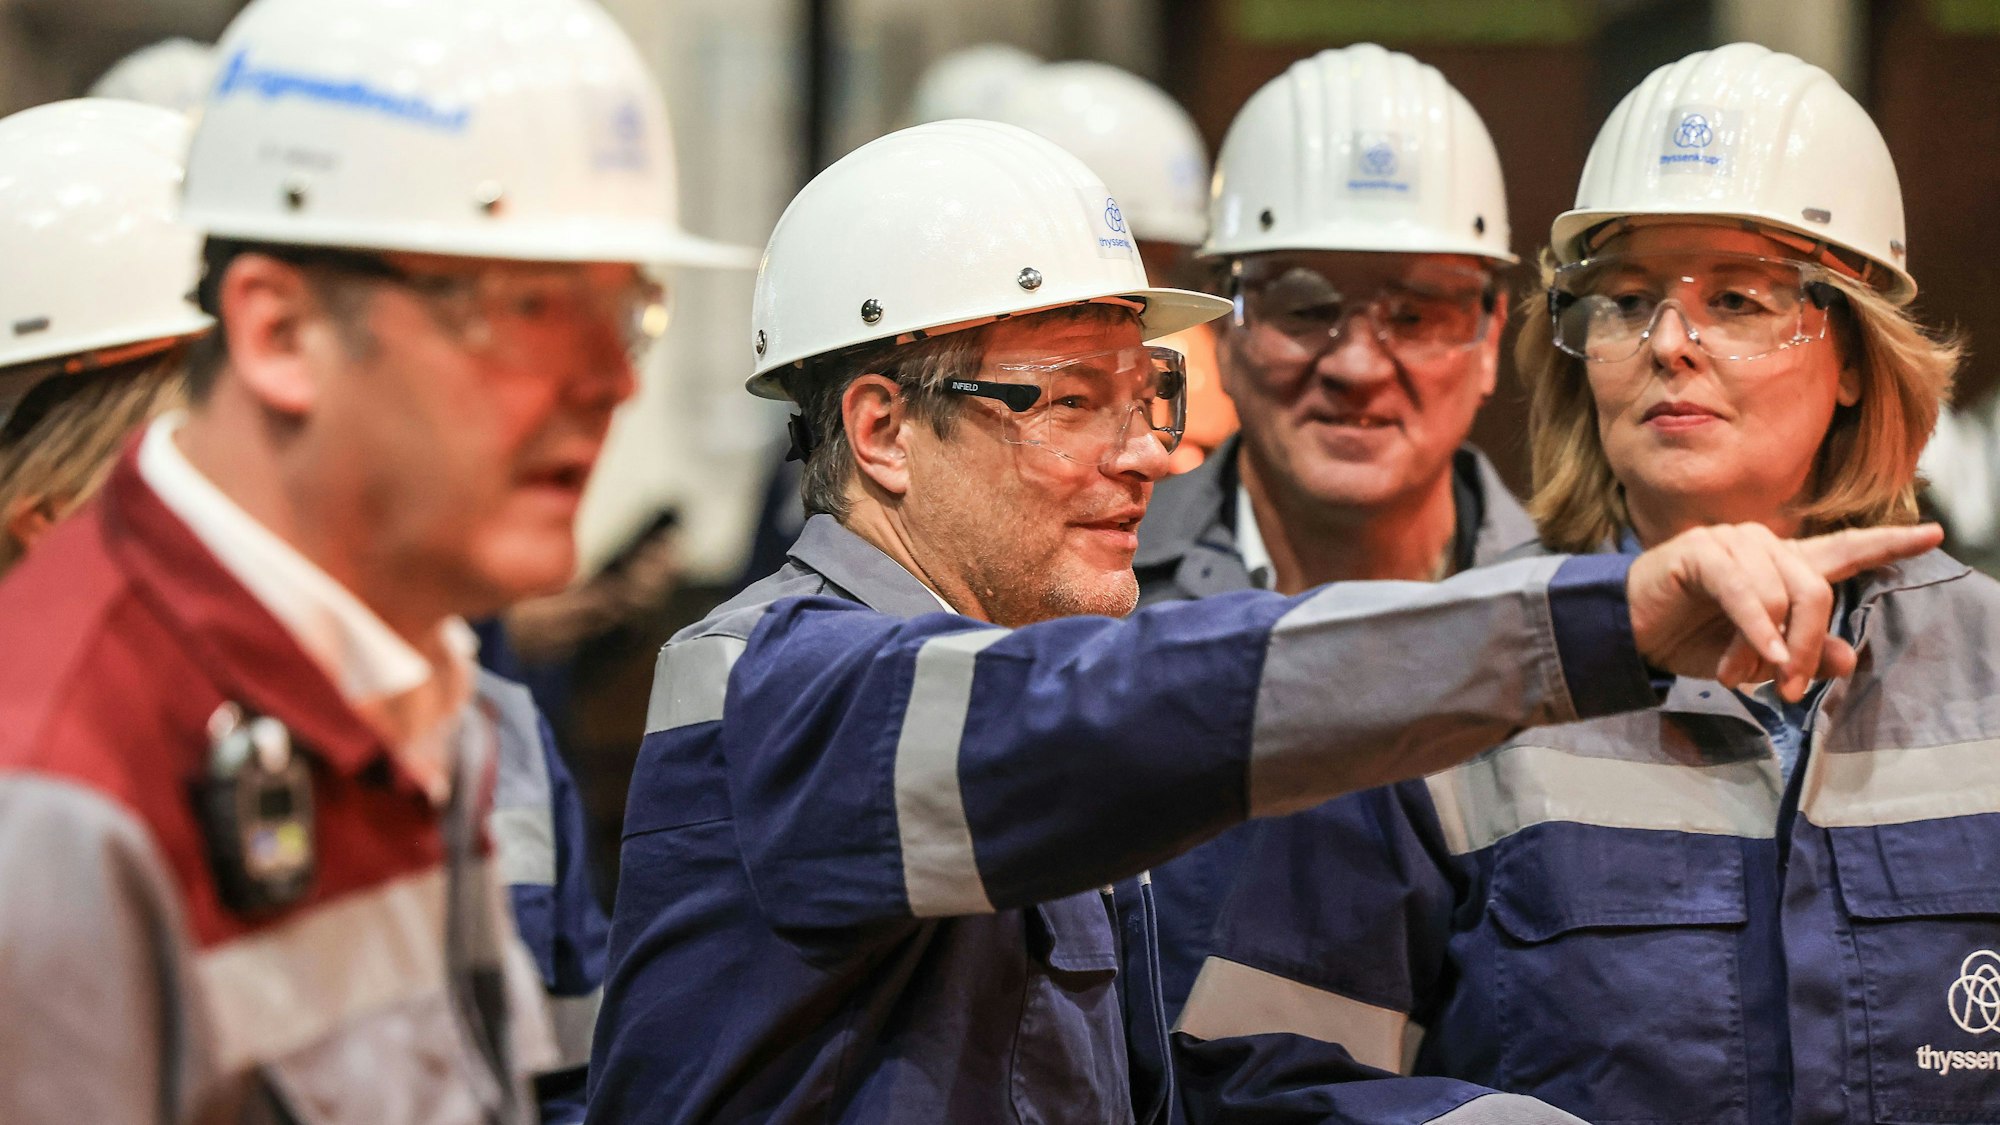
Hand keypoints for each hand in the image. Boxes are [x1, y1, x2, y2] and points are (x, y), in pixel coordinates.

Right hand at [1627, 523, 1942, 699]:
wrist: (1626, 634)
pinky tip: (1747, 660)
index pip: (1844, 550)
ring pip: (1783, 593)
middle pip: (1818, 589)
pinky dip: (1753, 628)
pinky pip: (1744, 591)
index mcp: (1781, 566)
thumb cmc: (1688, 640)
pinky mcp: (1702, 552)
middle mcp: (1764, 545)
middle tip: (1790, 689)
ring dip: (1769, 646)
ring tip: (1742, 677)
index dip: (1888, 544)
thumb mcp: (1754, 657)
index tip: (1935, 536)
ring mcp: (1733, 542)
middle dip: (1811, 644)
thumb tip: (1848, 658)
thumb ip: (1801, 654)